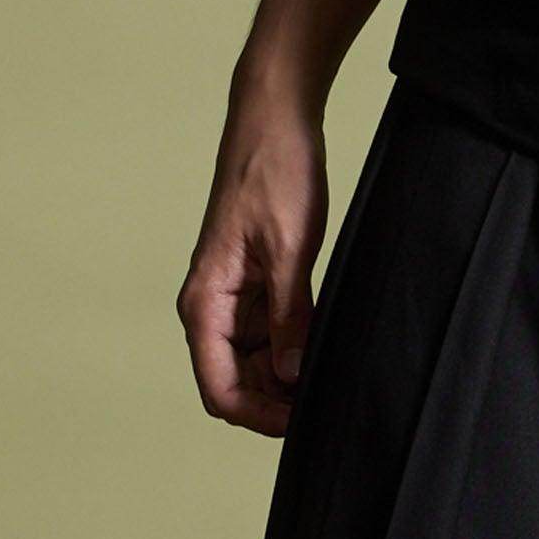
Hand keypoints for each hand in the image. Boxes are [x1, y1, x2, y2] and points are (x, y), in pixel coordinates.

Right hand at [178, 94, 327, 438]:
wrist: (274, 119)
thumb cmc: (274, 172)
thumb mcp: (289, 249)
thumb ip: (289, 317)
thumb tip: (292, 376)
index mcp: (205, 303)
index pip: (219, 391)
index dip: (260, 416)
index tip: (305, 419)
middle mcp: (211, 309)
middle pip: (236, 386)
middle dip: (277, 401)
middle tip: (329, 398)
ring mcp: (233, 300)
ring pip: (254, 366)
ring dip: (288, 378)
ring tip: (333, 370)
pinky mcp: (254, 287)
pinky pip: (269, 337)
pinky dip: (295, 348)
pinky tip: (326, 344)